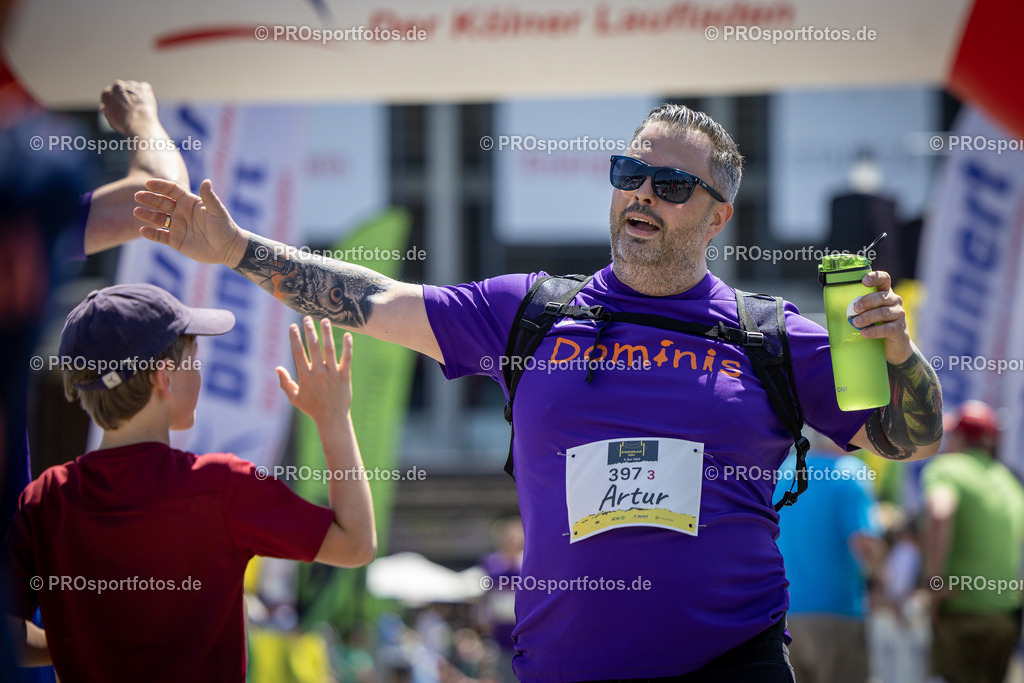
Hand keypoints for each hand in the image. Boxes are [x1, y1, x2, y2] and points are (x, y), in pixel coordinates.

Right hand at [100, 80, 157, 136]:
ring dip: (135, 94)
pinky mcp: (144, 87)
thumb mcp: (111, 119)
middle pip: (120, 89)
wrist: (140, 123)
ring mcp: (131, 85)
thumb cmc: (125, 124)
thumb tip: (103, 107)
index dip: (113, 101)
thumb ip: (107, 110)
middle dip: (124, 96)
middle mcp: (117, 85)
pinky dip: (146, 95)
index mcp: (107, 93)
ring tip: (139, 108)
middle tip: (131, 107)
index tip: (118, 107)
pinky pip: (145, 89)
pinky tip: (146, 105)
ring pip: (133, 88)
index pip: (108, 94)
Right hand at [134, 178, 248, 265]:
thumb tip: (206, 181)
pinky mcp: (175, 241)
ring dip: (147, 215)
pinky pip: (160, 236)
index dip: (160, 186)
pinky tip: (143, 231)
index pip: (172, 191)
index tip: (148, 183)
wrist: (227, 249)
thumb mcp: (217, 211)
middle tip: (138, 196)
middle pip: (161, 203)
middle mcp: (181, 212)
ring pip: (158, 219)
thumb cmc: (224, 227)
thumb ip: (209, 197)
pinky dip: (151, 234)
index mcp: (189, 202)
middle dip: (150, 199)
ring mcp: (177, 226)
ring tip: (137, 212)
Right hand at [276, 317, 352, 423]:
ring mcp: (332, 374)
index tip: (292, 326)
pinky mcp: (344, 376)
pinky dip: (347, 346)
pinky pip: (346, 358)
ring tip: (325, 320)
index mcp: (305, 377)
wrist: (332, 419)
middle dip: (310, 331)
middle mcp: (318, 373)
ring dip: (327, 334)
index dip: (295, 339)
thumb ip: (285, 383)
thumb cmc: (312, 408)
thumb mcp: (294, 398)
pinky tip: (347, 335)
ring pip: (329, 350)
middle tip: (307, 318)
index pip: (298, 353)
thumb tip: (277, 368)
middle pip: (313, 347)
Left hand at [849, 270, 913, 363]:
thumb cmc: (876, 324)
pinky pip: (887, 328)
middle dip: (867, 301)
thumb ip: (856, 307)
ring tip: (856, 323)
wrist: (893, 344)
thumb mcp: (867, 312)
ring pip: (884, 312)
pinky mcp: (899, 328)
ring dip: (868, 317)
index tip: (863, 281)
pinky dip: (874, 331)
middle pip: (881, 297)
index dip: (875, 277)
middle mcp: (894, 300)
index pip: (884, 279)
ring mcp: (898, 314)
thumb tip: (832, 305)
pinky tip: (864, 333)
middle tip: (854, 309)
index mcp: (884, 293)